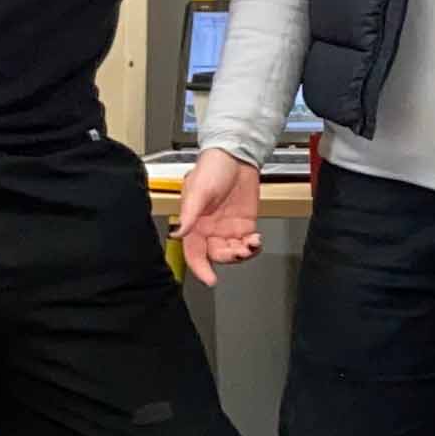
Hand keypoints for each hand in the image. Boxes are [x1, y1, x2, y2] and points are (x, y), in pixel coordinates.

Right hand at [174, 147, 261, 283]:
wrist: (236, 156)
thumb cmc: (212, 168)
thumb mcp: (197, 189)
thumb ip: (189, 213)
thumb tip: (178, 233)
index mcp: (194, 223)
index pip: (194, 253)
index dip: (200, 268)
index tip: (210, 279)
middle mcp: (209, 229)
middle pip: (216, 255)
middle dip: (228, 258)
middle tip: (238, 251)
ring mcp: (227, 228)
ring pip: (233, 252)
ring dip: (242, 253)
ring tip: (250, 244)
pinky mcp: (244, 224)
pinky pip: (248, 243)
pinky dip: (253, 246)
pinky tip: (256, 240)